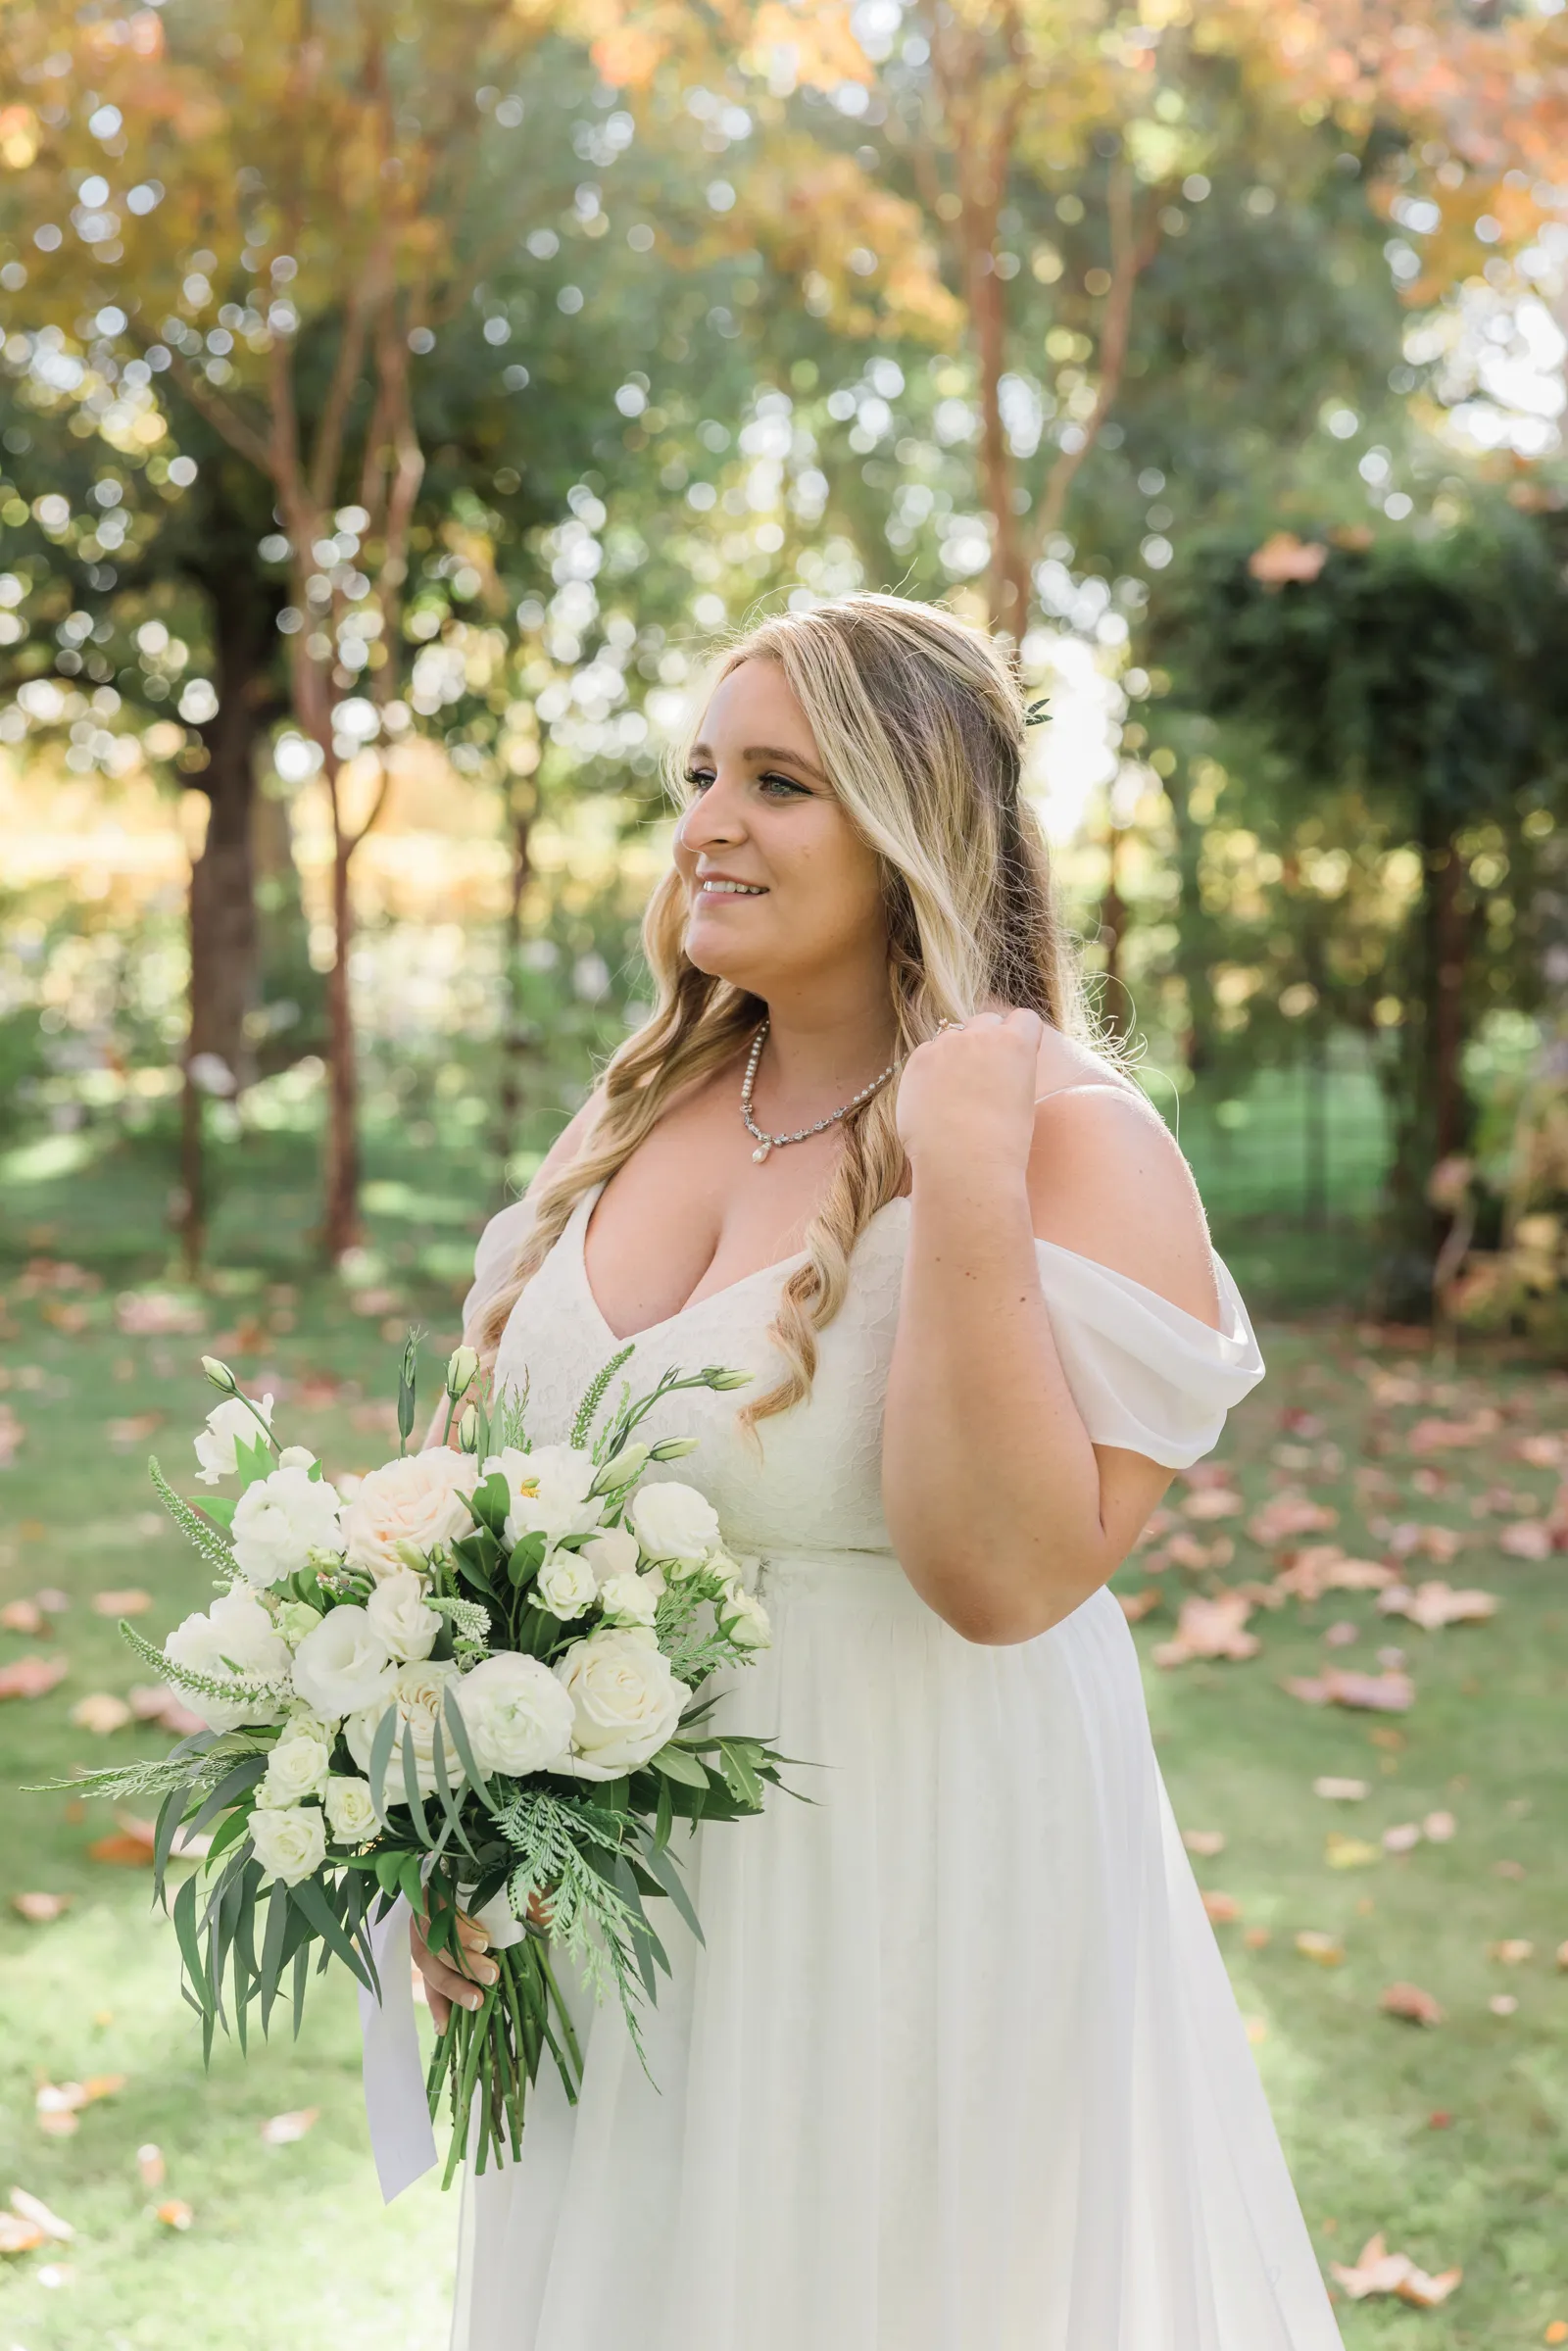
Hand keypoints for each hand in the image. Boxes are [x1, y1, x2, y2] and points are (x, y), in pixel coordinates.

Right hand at [410, 1892, 554, 2027]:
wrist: (488, 1880)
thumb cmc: (501, 1882)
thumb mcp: (513, 1883)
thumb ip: (525, 1895)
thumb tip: (546, 1916)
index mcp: (443, 1886)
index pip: (442, 1908)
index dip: (460, 1928)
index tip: (485, 1941)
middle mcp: (426, 1911)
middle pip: (434, 1941)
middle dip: (462, 1963)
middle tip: (491, 1976)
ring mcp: (423, 1936)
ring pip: (428, 1965)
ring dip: (451, 1987)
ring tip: (476, 2002)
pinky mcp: (429, 1960)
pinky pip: (427, 1983)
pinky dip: (436, 2005)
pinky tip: (444, 2027)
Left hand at [894, 1008, 1042, 1180]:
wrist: (963, 1162)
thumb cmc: (1003, 1143)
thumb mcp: (1022, 1100)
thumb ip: (1011, 1071)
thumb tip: (996, 1070)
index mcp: (1015, 1043)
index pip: (1024, 1019)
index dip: (1020, 1035)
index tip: (1014, 1054)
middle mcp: (980, 1035)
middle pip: (985, 1021)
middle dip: (985, 1040)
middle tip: (981, 1074)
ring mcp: (945, 1045)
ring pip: (952, 1036)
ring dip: (955, 1053)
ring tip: (953, 1092)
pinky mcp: (917, 1060)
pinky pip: (926, 1053)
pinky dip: (930, 1068)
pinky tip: (934, 1098)